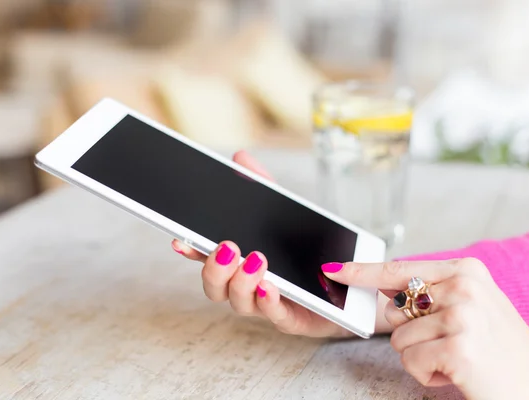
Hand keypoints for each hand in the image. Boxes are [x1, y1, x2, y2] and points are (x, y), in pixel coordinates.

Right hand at [171, 150, 391, 337]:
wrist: (348, 283)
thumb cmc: (306, 250)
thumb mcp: (285, 212)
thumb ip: (263, 187)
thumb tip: (240, 158)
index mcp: (239, 264)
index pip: (206, 259)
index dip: (191, 251)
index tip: (180, 240)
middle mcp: (246, 286)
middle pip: (214, 288)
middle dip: (214, 270)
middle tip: (227, 248)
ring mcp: (266, 304)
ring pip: (239, 303)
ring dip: (242, 282)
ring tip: (256, 259)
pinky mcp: (292, 318)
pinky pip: (274, 316)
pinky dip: (268, 302)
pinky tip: (270, 285)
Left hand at [323, 258, 528, 398]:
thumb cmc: (499, 349)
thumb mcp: (471, 307)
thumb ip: (430, 294)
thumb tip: (382, 294)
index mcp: (466, 270)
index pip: (399, 269)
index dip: (362, 271)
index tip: (333, 268)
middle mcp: (463, 288)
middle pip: (394, 310)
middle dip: (413, 334)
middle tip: (453, 344)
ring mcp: (462, 317)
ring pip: (399, 340)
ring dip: (423, 357)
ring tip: (459, 360)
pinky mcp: (457, 348)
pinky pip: (411, 361)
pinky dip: (428, 375)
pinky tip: (458, 374)